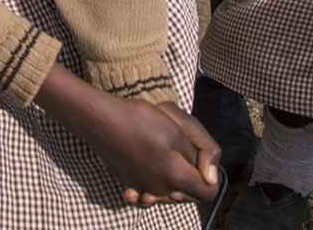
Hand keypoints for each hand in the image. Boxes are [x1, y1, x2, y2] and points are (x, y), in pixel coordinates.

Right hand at [38, 68, 219, 205]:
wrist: (100, 120)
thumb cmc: (141, 120)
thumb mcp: (180, 128)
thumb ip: (203, 153)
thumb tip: (212, 177)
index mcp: (177, 177)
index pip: (208, 192)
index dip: (210, 175)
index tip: (200, 155)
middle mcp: (160, 190)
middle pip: (188, 192)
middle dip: (190, 173)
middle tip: (179, 145)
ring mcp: (142, 188)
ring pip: (168, 191)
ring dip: (171, 176)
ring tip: (161, 150)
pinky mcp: (128, 182)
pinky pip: (147, 190)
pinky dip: (151, 181)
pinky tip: (145, 163)